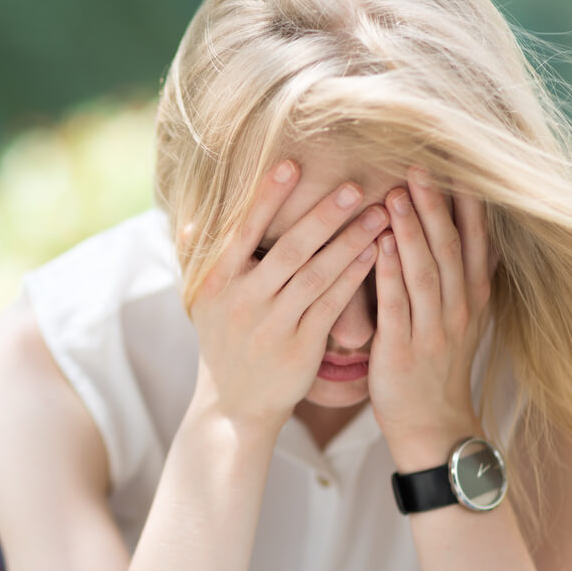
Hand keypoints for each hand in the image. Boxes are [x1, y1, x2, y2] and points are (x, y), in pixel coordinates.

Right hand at [186, 159, 389, 436]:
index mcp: (216, 284)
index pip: (242, 232)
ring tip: (380, 215)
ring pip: (316, 277)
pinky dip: (353, 278)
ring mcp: (272, 327)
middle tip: (355, 186)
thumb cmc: (223, 343)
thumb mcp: (202, 304)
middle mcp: (242, 303)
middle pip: (288, 251)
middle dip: (323, 216)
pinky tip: (375, 254)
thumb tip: (191, 220)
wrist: (234, 405)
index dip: (266, 198)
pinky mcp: (299, 349)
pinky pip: (331, 306)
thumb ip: (197, 260)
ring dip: (350, 243)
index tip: (291, 164)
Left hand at [369, 167, 494, 467]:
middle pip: (449, 246)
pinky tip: (378, 243)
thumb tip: (458, 227)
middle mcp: (460, 308)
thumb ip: (457, 275)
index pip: (474, 239)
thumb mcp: (459, 317)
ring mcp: (434, 330)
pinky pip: (397, 305)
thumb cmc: (436, 366)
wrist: (432, 426)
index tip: (453, 162)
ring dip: (411, 230)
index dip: (465, 201)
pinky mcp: (403, 350)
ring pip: (425, 270)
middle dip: (435, 204)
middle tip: (418, 163)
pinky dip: (389, 272)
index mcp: (473, 297)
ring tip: (395, 193)